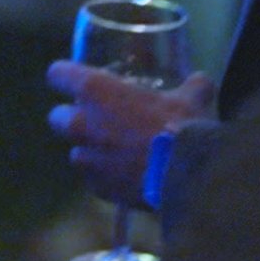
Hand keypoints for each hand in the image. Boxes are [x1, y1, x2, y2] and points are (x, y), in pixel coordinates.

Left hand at [45, 62, 213, 209]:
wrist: (186, 175)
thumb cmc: (181, 126)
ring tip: (117, 154)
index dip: (65, 76)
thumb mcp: (191, 98)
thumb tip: (201, 81)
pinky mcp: (96, 187)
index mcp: (94, 90)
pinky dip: (105, 178)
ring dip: (91, 151)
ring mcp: (86, 158)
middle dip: (73, 118)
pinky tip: (126, 177)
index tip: (76, 80)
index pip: (57, 73)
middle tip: (99, 120)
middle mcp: (80, 122)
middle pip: (57, 116)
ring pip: (76, 152)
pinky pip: (93, 179)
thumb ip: (192, 87)